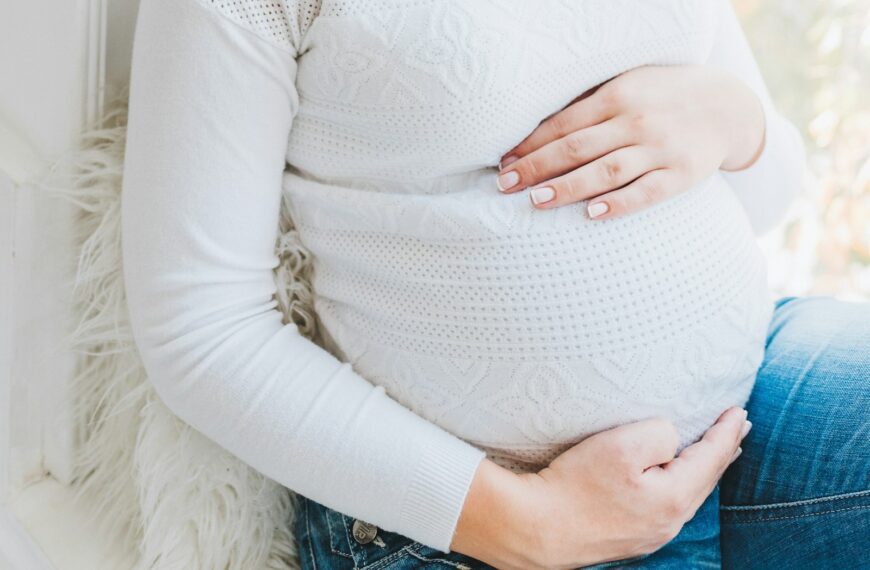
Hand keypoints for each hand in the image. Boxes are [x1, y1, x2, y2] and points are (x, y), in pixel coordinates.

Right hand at [451, 406, 751, 568]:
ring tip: (713, 451)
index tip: (739, 411)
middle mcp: (668, 522)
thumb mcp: (621, 445)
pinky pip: (667, 505)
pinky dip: (679, 484)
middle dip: (722, 451)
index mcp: (674, 499)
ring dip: (702, 469)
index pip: (712, 458)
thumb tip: (670, 439)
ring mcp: (649, 534)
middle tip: (737, 427)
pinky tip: (672, 479)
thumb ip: (659, 434)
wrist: (535, 528)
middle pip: (705, 480)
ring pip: (687, 494)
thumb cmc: (575, 484)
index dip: (727, 432)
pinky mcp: (628, 537)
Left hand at [496, 65, 765, 219]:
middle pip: (577, 147)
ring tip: (537, 200)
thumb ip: (589, 106)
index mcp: (617, 96)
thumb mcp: (628, 87)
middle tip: (506, 186)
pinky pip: (646, 192)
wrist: (727, 106)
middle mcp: (636, 120)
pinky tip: (592, 214)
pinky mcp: (681, 174)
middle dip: (537, 167)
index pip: (563, 124)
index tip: (504, 164)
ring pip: (606, 170)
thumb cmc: (662, 97)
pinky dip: (619, 204)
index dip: (530, 145)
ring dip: (568, 186)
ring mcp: (659, 148)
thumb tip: (536, 134)